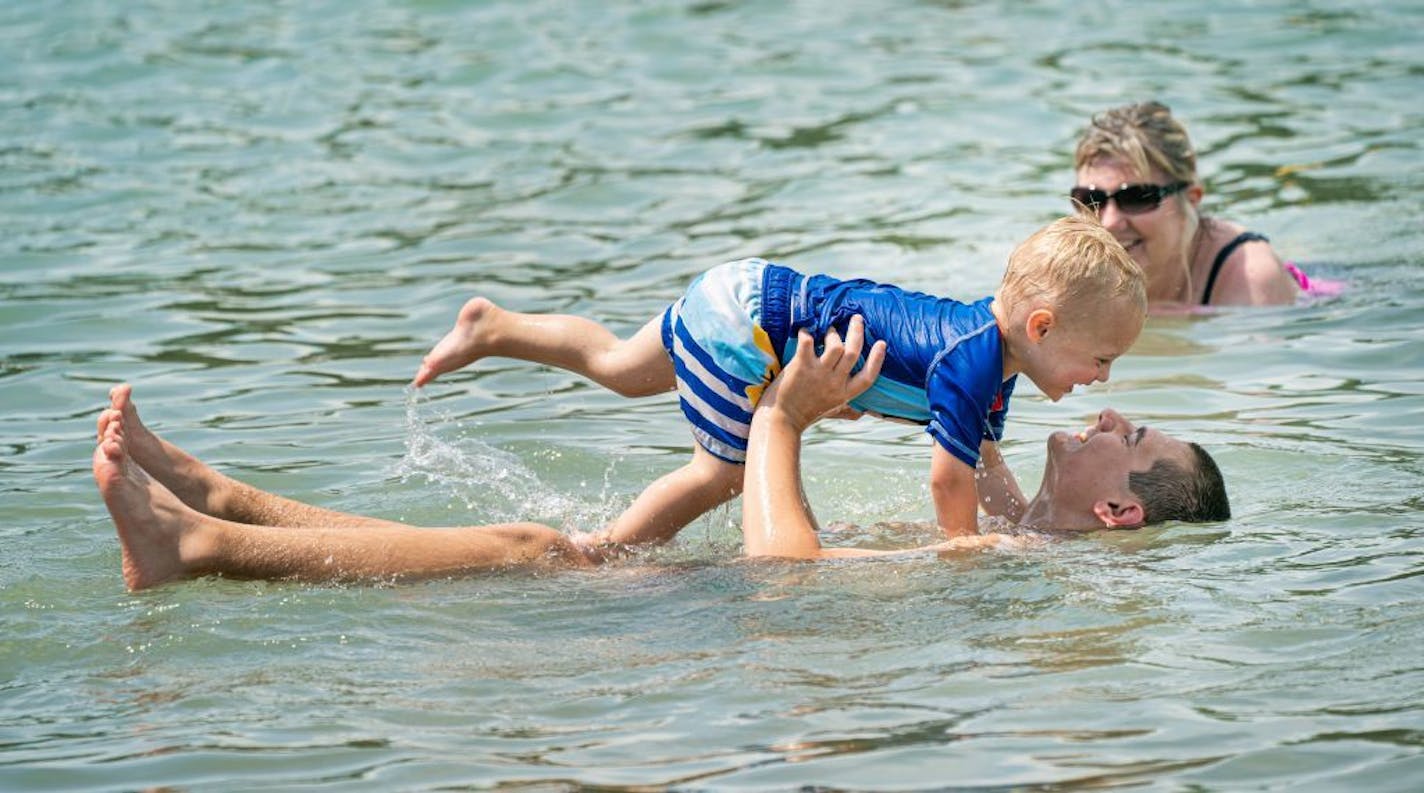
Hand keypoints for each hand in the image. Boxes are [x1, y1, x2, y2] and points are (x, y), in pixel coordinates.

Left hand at [761, 315, 885, 431]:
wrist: (782, 419)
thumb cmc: (806, 414)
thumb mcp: (831, 410)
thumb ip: (846, 408)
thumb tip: (859, 414)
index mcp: (844, 393)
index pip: (868, 377)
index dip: (877, 359)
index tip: (882, 343)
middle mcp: (834, 383)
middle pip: (853, 352)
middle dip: (857, 332)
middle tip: (857, 319)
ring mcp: (818, 374)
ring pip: (835, 346)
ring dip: (832, 334)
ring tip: (827, 331)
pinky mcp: (801, 367)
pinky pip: (808, 343)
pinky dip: (806, 334)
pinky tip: (805, 331)